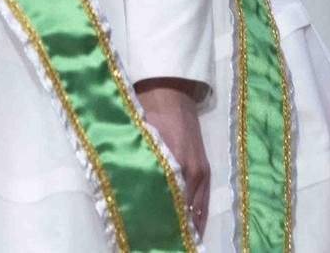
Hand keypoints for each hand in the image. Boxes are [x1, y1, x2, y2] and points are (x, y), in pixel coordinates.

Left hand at [136, 79, 209, 236]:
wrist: (172, 91)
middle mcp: (191, 171)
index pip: (167, 200)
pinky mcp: (206, 168)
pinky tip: (193, 231)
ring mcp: (201, 171)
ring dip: (187, 226)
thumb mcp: (139, 135)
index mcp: (173, 163)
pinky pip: (205, 201)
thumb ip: (136, 161)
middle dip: (173, 226)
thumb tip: (124, 187)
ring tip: (178, 242)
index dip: (158, 219)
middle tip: (160, 241)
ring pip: (196, 208)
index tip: (148, 232)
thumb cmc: (149, 110)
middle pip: (183, 209)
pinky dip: (199, 217)